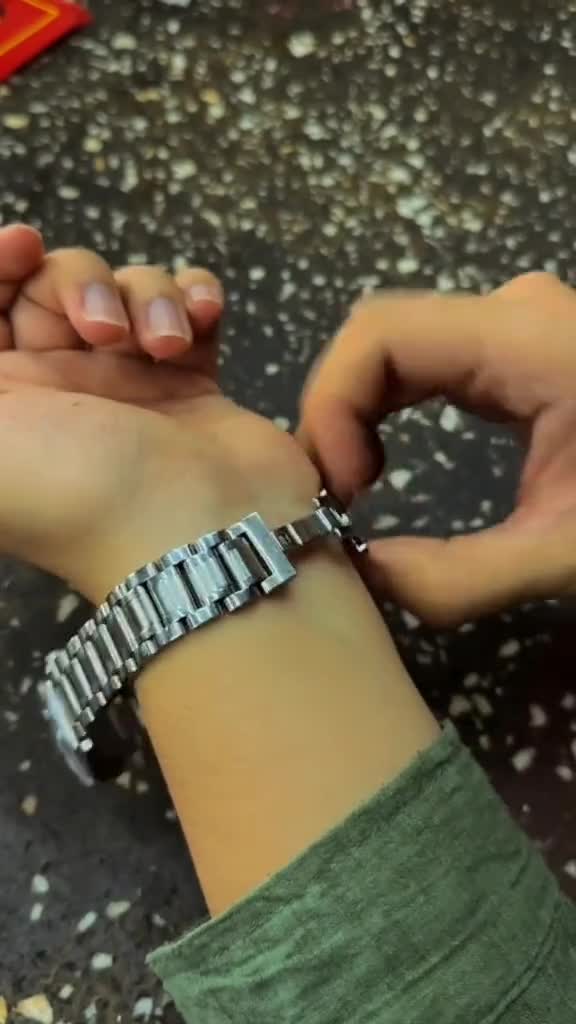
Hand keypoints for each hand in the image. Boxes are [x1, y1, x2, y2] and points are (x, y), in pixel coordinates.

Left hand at [0, 225, 316, 599]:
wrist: (199, 536)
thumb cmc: (78, 494)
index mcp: (3, 401)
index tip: (21, 248)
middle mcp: (57, 387)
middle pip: (53, 285)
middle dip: (79, 283)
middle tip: (103, 331)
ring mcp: (127, 382)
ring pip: (124, 289)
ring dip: (147, 296)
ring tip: (165, 346)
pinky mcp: (190, 381)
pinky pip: (185, 306)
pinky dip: (195, 296)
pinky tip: (204, 319)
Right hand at [301, 272, 575, 625]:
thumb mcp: (567, 554)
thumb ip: (459, 578)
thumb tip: (362, 576)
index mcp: (523, 338)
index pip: (378, 333)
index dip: (333, 405)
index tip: (344, 491)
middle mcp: (511, 311)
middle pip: (379, 336)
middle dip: (336, 416)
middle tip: (332, 500)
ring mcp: (515, 324)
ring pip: (398, 347)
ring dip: (356, 414)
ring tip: (352, 489)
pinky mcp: (517, 349)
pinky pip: (427, 362)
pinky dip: (387, 410)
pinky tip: (384, 463)